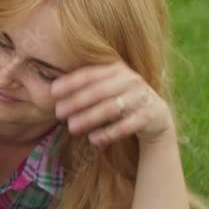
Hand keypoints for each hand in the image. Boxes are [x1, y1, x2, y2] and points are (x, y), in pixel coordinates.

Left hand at [52, 62, 173, 146]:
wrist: (156, 115)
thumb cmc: (121, 100)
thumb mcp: (106, 89)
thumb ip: (86, 88)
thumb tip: (53, 93)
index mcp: (116, 69)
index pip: (90, 74)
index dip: (71, 82)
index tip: (53, 92)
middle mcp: (130, 80)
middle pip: (98, 91)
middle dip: (76, 101)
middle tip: (58, 113)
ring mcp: (141, 97)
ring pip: (111, 108)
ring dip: (89, 118)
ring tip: (71, 127)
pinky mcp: (149, 116)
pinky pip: (126, 125)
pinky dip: (109, 133)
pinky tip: (93, 140)